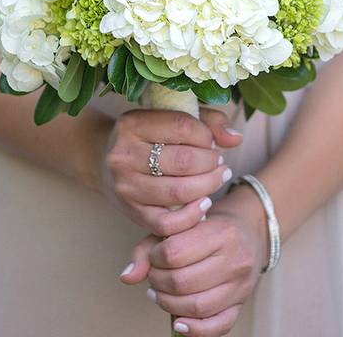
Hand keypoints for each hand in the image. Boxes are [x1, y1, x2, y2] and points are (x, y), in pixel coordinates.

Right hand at [100, 106, 242, 236]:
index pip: (183, 126)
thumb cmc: (150, 136)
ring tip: (218, 177)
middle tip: (219, 162)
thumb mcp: (171, 118)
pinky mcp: (131, 212)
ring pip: (178, 192)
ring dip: (208, 186)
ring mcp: (125, 186)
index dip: (207, 135)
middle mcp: (123, 155)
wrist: (106, 160)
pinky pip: (167, 223)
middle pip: (184, 161)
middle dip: (211, 163)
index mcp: (132, 124)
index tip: (211, 141)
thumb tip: (236, 139)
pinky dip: (192, 216)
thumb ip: (208, 121)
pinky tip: (204, 203)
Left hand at [120, 184, 268, 335]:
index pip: (174, 252)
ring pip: (196, 306)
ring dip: (168, 304)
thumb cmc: (209, 227)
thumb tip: (127, 277)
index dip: (154, 259)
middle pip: (182, 282)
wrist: (249, 231)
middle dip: (157, 282)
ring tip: (160, 293)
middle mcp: (235, 259)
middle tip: (154, 277)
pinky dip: (194, 329)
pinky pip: (217, 326)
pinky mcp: (241, 304)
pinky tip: (178, 321)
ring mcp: (241, 285)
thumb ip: (149, 247)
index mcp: (221, 232)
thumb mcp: (181, 225)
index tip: (154, 257)